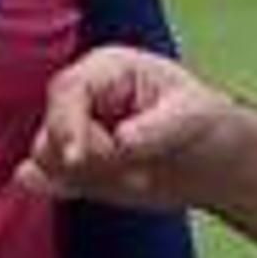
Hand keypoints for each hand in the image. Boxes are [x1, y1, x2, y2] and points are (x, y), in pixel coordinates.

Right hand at [18, 46, 248, 209]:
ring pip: (46, 158)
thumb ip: (156, 128)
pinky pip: (48, 177)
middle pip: (52, 130)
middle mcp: (83, 97)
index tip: (76, 159)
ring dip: (87, 178)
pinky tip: (93, 188)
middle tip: (140, 175)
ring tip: (137, 178)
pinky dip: (65, 188)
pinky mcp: (72, 165)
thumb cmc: (203, 123)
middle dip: (89, 159)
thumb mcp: (192, 117)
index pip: (69, 90)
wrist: (210, 161)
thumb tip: (122, 140)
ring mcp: (75, 131)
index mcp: (109, 69)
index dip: (66, 123)